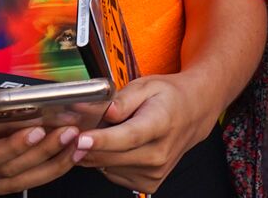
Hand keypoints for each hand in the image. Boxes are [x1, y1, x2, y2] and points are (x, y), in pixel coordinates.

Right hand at [0, 88, 79, 196]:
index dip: (14, 145)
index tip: (39, 128)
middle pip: (10, 174)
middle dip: (47, 154)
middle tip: (76, 135)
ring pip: (14, 186)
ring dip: (49, 168)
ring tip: (77, 148)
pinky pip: (7, 188)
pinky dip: (35, 175)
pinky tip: (56, 160)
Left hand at [70, 75, 214, 192]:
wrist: (193, 114)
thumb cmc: (168, 98)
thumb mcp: (146, 85)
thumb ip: (121, 99)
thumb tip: (103, 111)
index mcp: (160, 124)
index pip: (129, 136)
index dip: (103, 140)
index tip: (81, 139)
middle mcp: (159, 153)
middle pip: (113, 156)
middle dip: (86, 145)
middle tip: (75, 129)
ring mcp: (155, 172)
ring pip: (108, 167)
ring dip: (96, 153)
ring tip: (105, 132)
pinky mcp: (148, 183)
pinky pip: (113, 175)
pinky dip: (107, 161)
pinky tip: (115, 146)